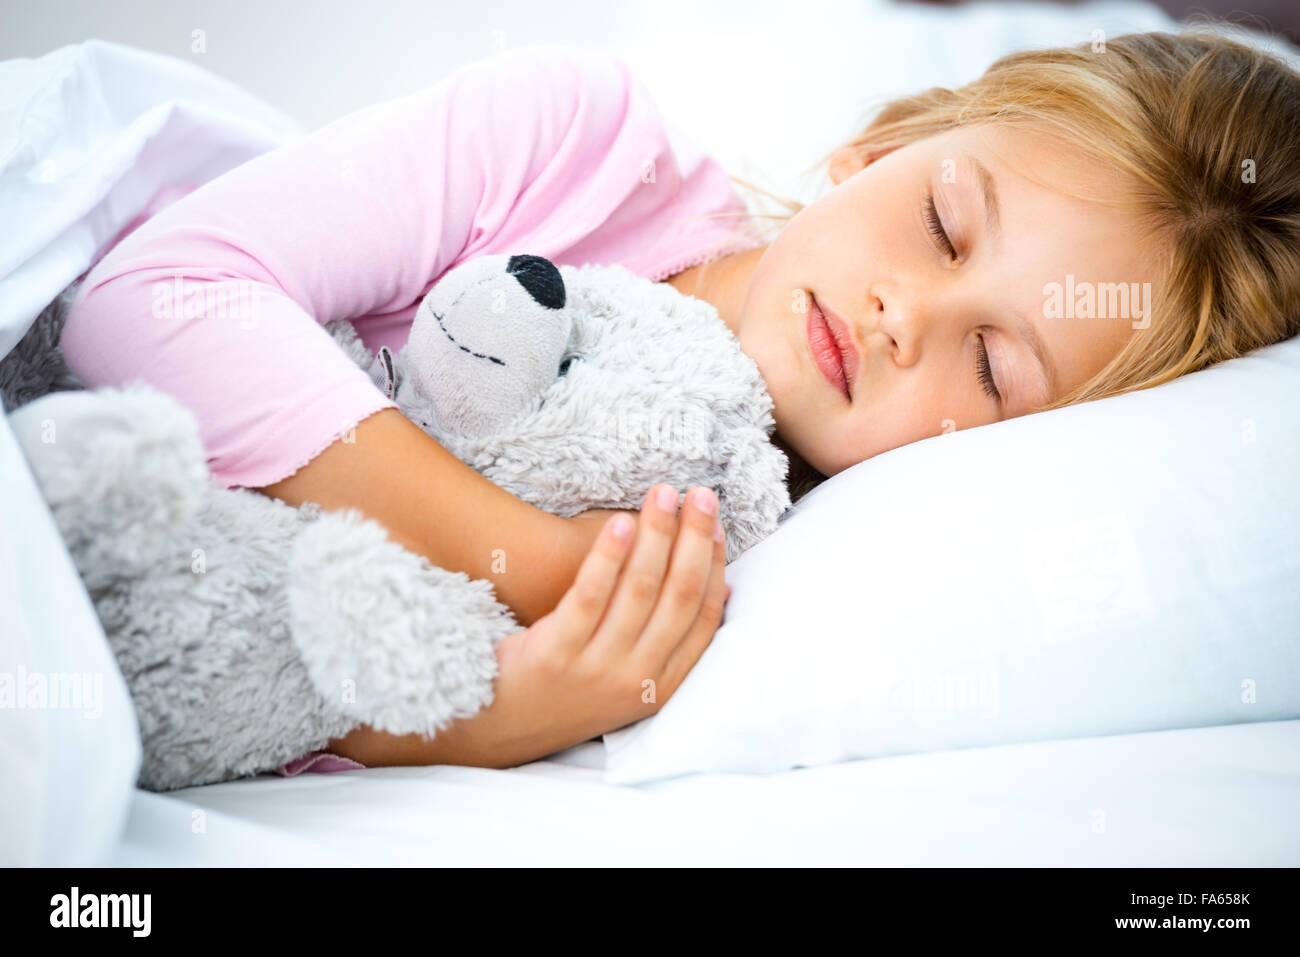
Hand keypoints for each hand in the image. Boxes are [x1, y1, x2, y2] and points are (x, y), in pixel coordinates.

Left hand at [429, 483, 728, 768]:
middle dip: (694, 539)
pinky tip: (619, 522)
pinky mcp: (558, 655)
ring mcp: (599, 669)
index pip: (704, 615)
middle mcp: (638, 679)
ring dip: (657, 535)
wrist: (503, 726)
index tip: (716, 524)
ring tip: (662, 494)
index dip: (713, 565)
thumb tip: (721, 586)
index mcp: (663, 683)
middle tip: (701, 494)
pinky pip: (590, 596)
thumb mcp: (633, 678)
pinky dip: (609, 557)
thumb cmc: (572, 687)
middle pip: (679, 596)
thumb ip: (671, 641)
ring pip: (641, 590)